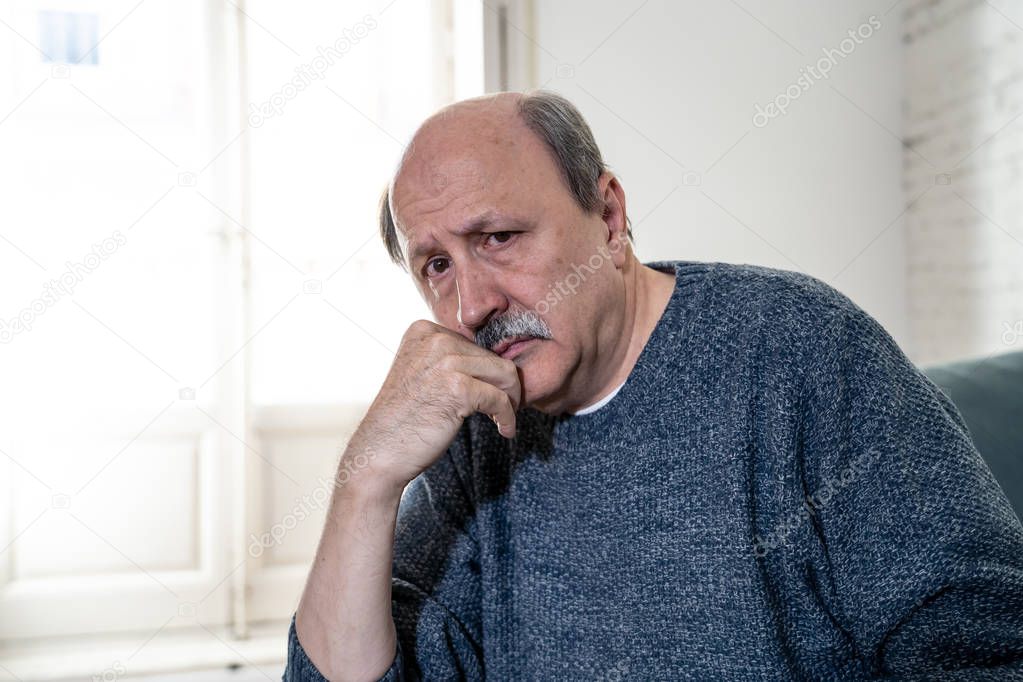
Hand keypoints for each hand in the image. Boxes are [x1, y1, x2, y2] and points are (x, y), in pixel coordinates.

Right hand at [350, 319, 522, 488]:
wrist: (380, 451)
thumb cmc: (404, 418)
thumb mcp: (423, 372)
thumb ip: (450, 359)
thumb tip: (498, 360)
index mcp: (423, 330)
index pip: (475, 344)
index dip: (488, 372)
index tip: (491, 393)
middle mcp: (434, 339)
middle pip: (494, 356)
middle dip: (503, 386)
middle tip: (503, 411)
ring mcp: (446, 362)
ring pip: (505, 373)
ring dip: (510, 400)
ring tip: (504, 419)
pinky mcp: (459, 388)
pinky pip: (501, 399)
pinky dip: (508, 418)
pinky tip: (505, 430)